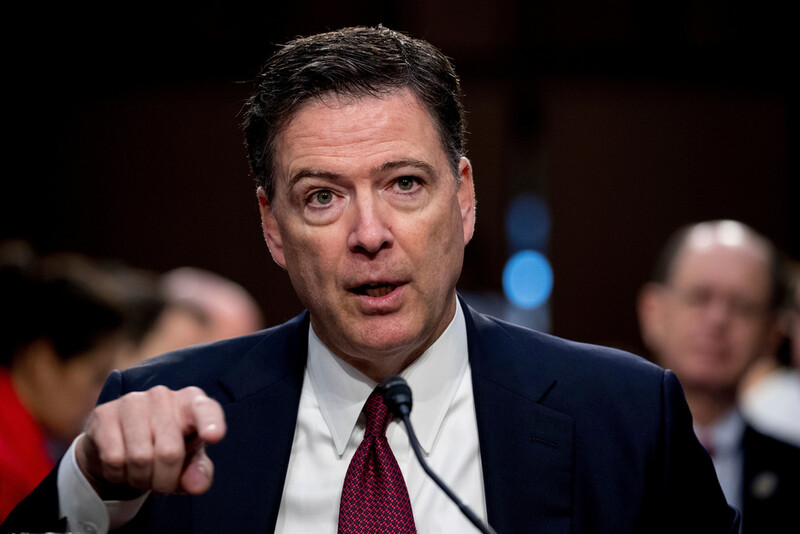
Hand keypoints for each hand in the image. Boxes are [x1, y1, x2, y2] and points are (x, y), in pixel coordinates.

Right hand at [76, 385, 225, 497]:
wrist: (118, 441)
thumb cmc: (165, 445)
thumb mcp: (188, 459)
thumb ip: (199, 471)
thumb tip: (197, 485)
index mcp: (192, 402)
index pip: (205, 410)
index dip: (211, 423)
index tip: (214, 436)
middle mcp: (163, 396)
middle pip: (170, 452)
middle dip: (165, 479)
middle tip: (161, 481)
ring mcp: (132, 402)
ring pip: (140, 458)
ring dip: (141, 478)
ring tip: (142, 471)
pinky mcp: (104, 413)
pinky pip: (114, 459)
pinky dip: (119, 474)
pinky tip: (122, 465)